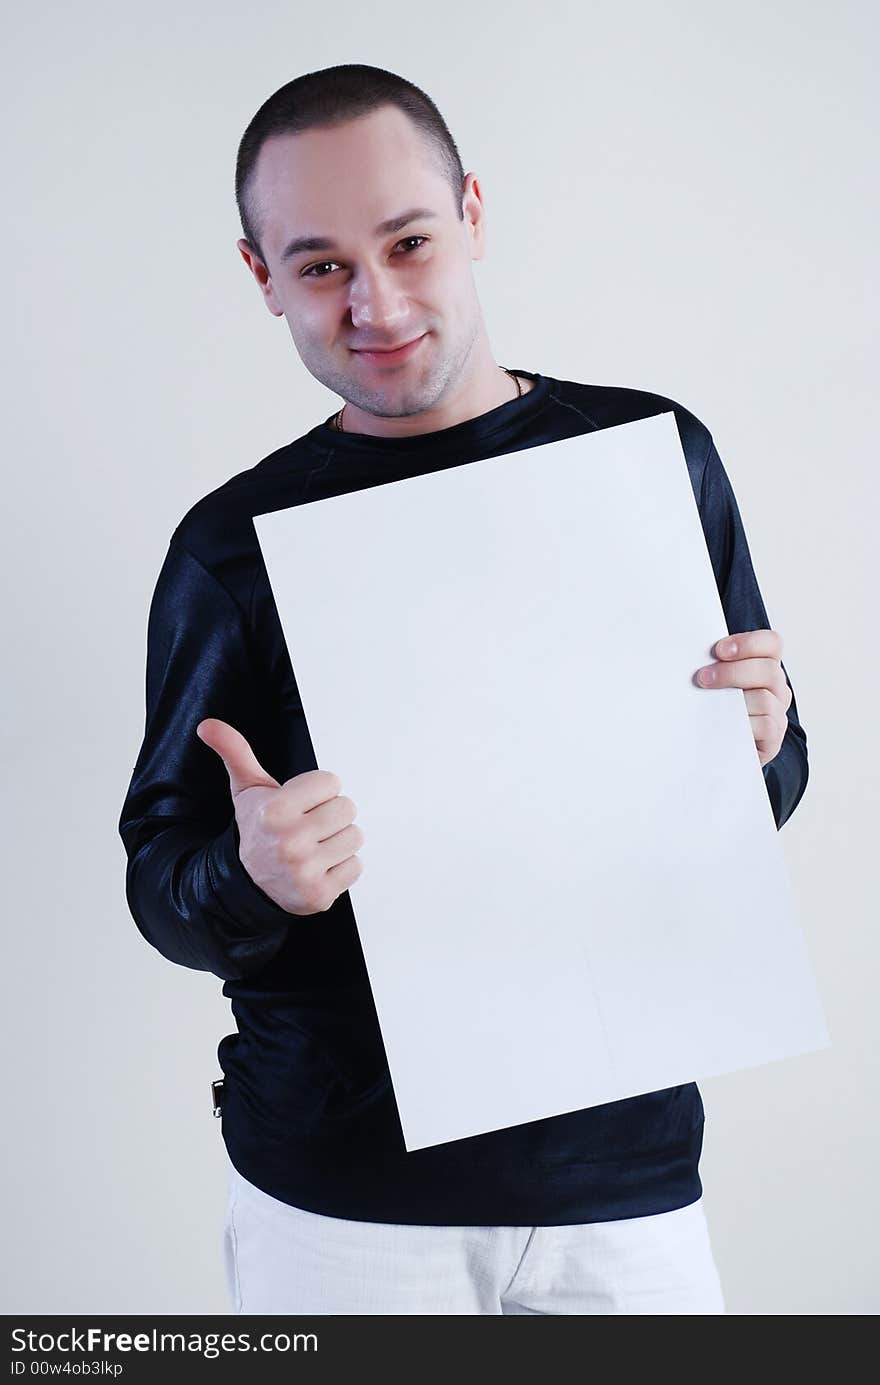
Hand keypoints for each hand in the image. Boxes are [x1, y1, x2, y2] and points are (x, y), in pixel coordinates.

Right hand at [195, 718, 363, 913]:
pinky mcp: (319, 894)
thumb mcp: (246, 789)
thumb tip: (207, 726)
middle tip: (308, 825)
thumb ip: (234, 751)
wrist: (248, 882)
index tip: (301, 803)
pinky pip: (356, 866)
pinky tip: (318, 866)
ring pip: (354, 837)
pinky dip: (341, 867)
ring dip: (338, 841)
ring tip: (314, 845)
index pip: (332, 782)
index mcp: (275, 810)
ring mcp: (305, 871)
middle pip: (347, 808)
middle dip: (330, 814)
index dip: (318, 791)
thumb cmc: (256, 829)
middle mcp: (290, 841)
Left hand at [694, 628, 791, 766]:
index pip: (771, 643)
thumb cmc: (714, 706)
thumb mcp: (715, 681)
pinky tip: (723, 724)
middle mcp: (776, 687)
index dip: (748, 643)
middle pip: (768, 670)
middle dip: (732, 672)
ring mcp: (777, 712)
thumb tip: (691, 654)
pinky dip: (743, 723)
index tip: (719, 650)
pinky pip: (765, 726)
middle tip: (703, 678)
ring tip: (708, 704)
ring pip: (765, 699)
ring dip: (734, 700)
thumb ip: (713, 664)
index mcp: (765, 665)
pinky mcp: (773, 737)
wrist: (715, 746)